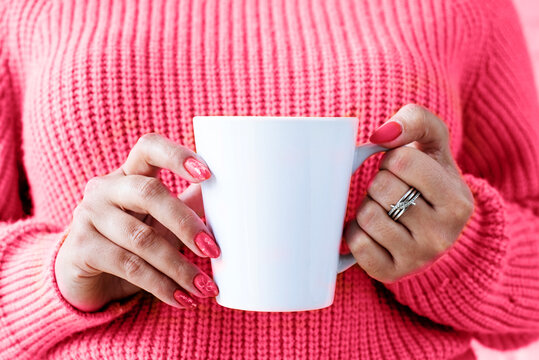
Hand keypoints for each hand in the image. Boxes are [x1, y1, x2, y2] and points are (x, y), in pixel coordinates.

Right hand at [55, 133, 220, 311]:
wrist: (84, 278)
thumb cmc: (129, 242)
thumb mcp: (158, 221)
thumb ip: (187, 204)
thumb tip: (227, 195)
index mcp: (128, 174)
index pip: (149, 147)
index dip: (178, 155)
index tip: (208, 174)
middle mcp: (104, 188)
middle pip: (149, 193)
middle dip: (187, 223)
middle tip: (214, 250)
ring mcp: (88, 216)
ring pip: (142, 238)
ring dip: (179, 267)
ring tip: (205, 287)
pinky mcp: (81, 249)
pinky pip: (129, 266)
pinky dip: (161, 286)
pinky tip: (183, 300)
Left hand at [344, 104, 474, 282]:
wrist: (430, 228)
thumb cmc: (425, 179)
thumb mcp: (432, 144)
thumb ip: (415, 120)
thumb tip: (382, 134)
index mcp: (457, 201)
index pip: (401, 161)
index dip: (392, 160)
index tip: (404, 171)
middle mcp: (442, 235)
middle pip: (381, 188)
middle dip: (379, 183)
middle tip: (393, 193)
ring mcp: (416, 258)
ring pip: (367, 216)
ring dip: (368, 207)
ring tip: (385, 211)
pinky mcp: (389, 273)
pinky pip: (356, 244)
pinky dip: (357, 232)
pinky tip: (374, 232)